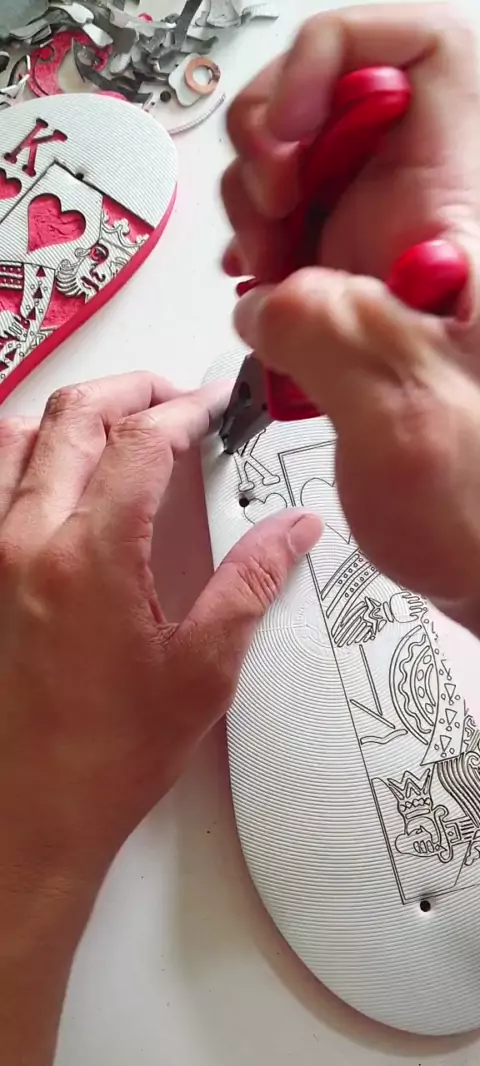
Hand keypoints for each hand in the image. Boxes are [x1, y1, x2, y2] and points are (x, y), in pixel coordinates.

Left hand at [0, 372, 320, 1065]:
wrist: (34, 809)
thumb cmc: (108, 754)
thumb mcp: (202, 670)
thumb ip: (250, 585)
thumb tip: (293, 532)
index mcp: (92, 558)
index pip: (141, 442)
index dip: (184, 409)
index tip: (211, 407)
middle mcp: (31, 542)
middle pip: (76, 417)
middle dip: (132, 390)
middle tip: (174, 397)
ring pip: (20, 436)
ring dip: (73, 412)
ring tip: (119, 419)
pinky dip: (27, 450)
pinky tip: (59, 468)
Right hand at [223, 3, 479, 624]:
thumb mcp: (405, 416)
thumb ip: (327, 326)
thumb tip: (271, 296)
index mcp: (468, 221)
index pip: (427, 52)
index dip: (341, 56)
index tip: (295, 129)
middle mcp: (433, 223)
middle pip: (342, 98)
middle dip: (276, 143)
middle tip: (271, 220)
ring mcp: (393, 258)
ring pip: (306, 167)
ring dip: (259, 210)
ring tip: (266, 279)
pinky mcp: (363, 296)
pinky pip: (295, 237)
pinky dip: (261, 258)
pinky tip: (265, 299)